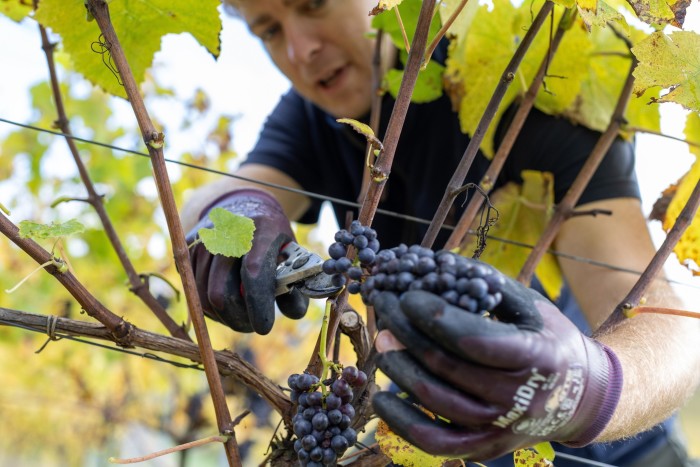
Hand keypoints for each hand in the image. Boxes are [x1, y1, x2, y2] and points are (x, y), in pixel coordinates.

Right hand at [186, 188, 307, 333]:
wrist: (245, 209)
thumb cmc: (273, 241)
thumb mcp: (293, 256)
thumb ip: (296, 287)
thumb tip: (293, 313)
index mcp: (262, 228)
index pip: (254, 271)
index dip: (257, 304)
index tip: (264, 327)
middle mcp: (227, 231)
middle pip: (221, 291)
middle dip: (238, 318)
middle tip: (252, 326)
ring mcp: (204, 240)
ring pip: (204, 297)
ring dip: (224, 317)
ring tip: (242, 317)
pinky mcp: (188, 249)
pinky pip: (193, 292)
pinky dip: (210, 308)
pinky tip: (227, 305)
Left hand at [371, 277, 621, 460]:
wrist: (579, 398)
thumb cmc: (550, 341)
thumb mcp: (532, 306)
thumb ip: (489, 285)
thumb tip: (438, 264)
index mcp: (536, 357)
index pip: (474, 339)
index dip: (433, 316)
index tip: (406, 295)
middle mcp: (517, 399)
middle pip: (446, 365)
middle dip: (406, 331)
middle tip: (383, 308)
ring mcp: (499, 428)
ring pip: (434, 399)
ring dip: (398, 366)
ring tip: (382, 339)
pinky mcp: (482, 448)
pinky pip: (433, 442)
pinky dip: (401, 422)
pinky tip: (381, 398)